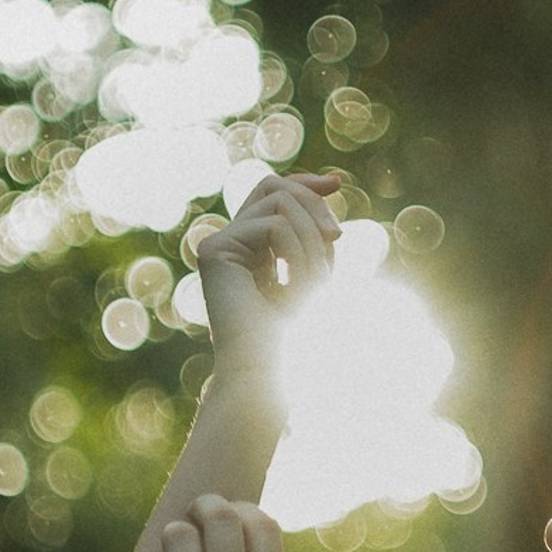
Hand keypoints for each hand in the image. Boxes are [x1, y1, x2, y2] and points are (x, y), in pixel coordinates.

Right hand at [197, 173, 340, 390]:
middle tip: (337, 238)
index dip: (304, 183)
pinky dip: (297, 251)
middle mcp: (228, 241)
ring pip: (277, 202)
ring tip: (315, 280)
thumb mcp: (316, 269)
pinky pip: (272, 225)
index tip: (337, 185)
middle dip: (314, 206)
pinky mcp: (213, 251)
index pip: (272, 193)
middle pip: (275, 187)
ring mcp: (216, 244)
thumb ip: (316, 230)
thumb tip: (329, 182)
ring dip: (309, 238)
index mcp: (250, 247)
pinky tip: (293, 284)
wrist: (268, 369)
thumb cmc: (295, 332)